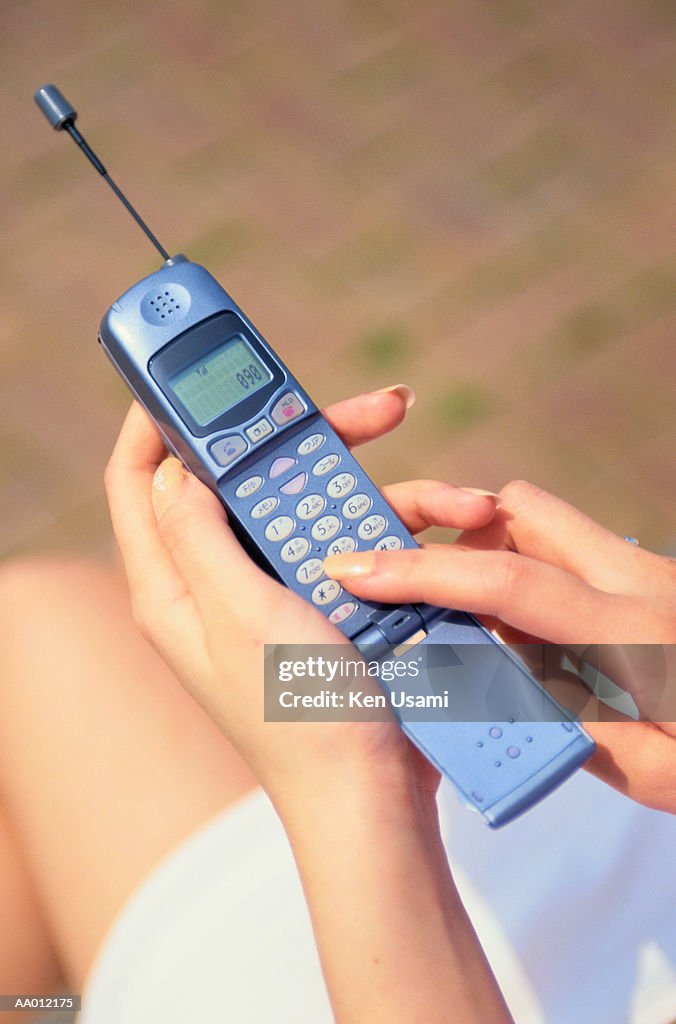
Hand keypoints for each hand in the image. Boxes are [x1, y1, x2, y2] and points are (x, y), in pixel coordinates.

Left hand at [104, 389, 497, 811]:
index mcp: (173, 587)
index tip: (195, 376)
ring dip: (377, 491)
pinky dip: (394, 531)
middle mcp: (217, 583)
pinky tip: (449, 530)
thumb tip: (173, 467)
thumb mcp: (240, 615)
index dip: (156, 420)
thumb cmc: (302, 716)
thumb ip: (197, 535)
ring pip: (309, 506)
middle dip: (305, 441)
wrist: (372, 795)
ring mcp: (273, 593)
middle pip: (242, 480)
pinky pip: (349, 544)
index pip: (137, 482)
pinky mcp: (322, 605)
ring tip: (456, 497)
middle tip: (376, 412)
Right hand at [324, 479, 675, 812]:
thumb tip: (494, 681)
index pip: (508, 581)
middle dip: (458, 533)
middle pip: (524, 512)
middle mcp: (643, 581)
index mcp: (637, 636)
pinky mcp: (656, 577)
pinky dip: (531, 570)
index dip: (423, 572)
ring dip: (496, 550)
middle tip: (424, 585)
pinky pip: (574, 551)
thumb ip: (566, 722)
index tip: (356, 568)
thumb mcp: (651, 777)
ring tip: (474, 613)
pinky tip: (529, 629)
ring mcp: (652, 571)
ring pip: (547, 521)